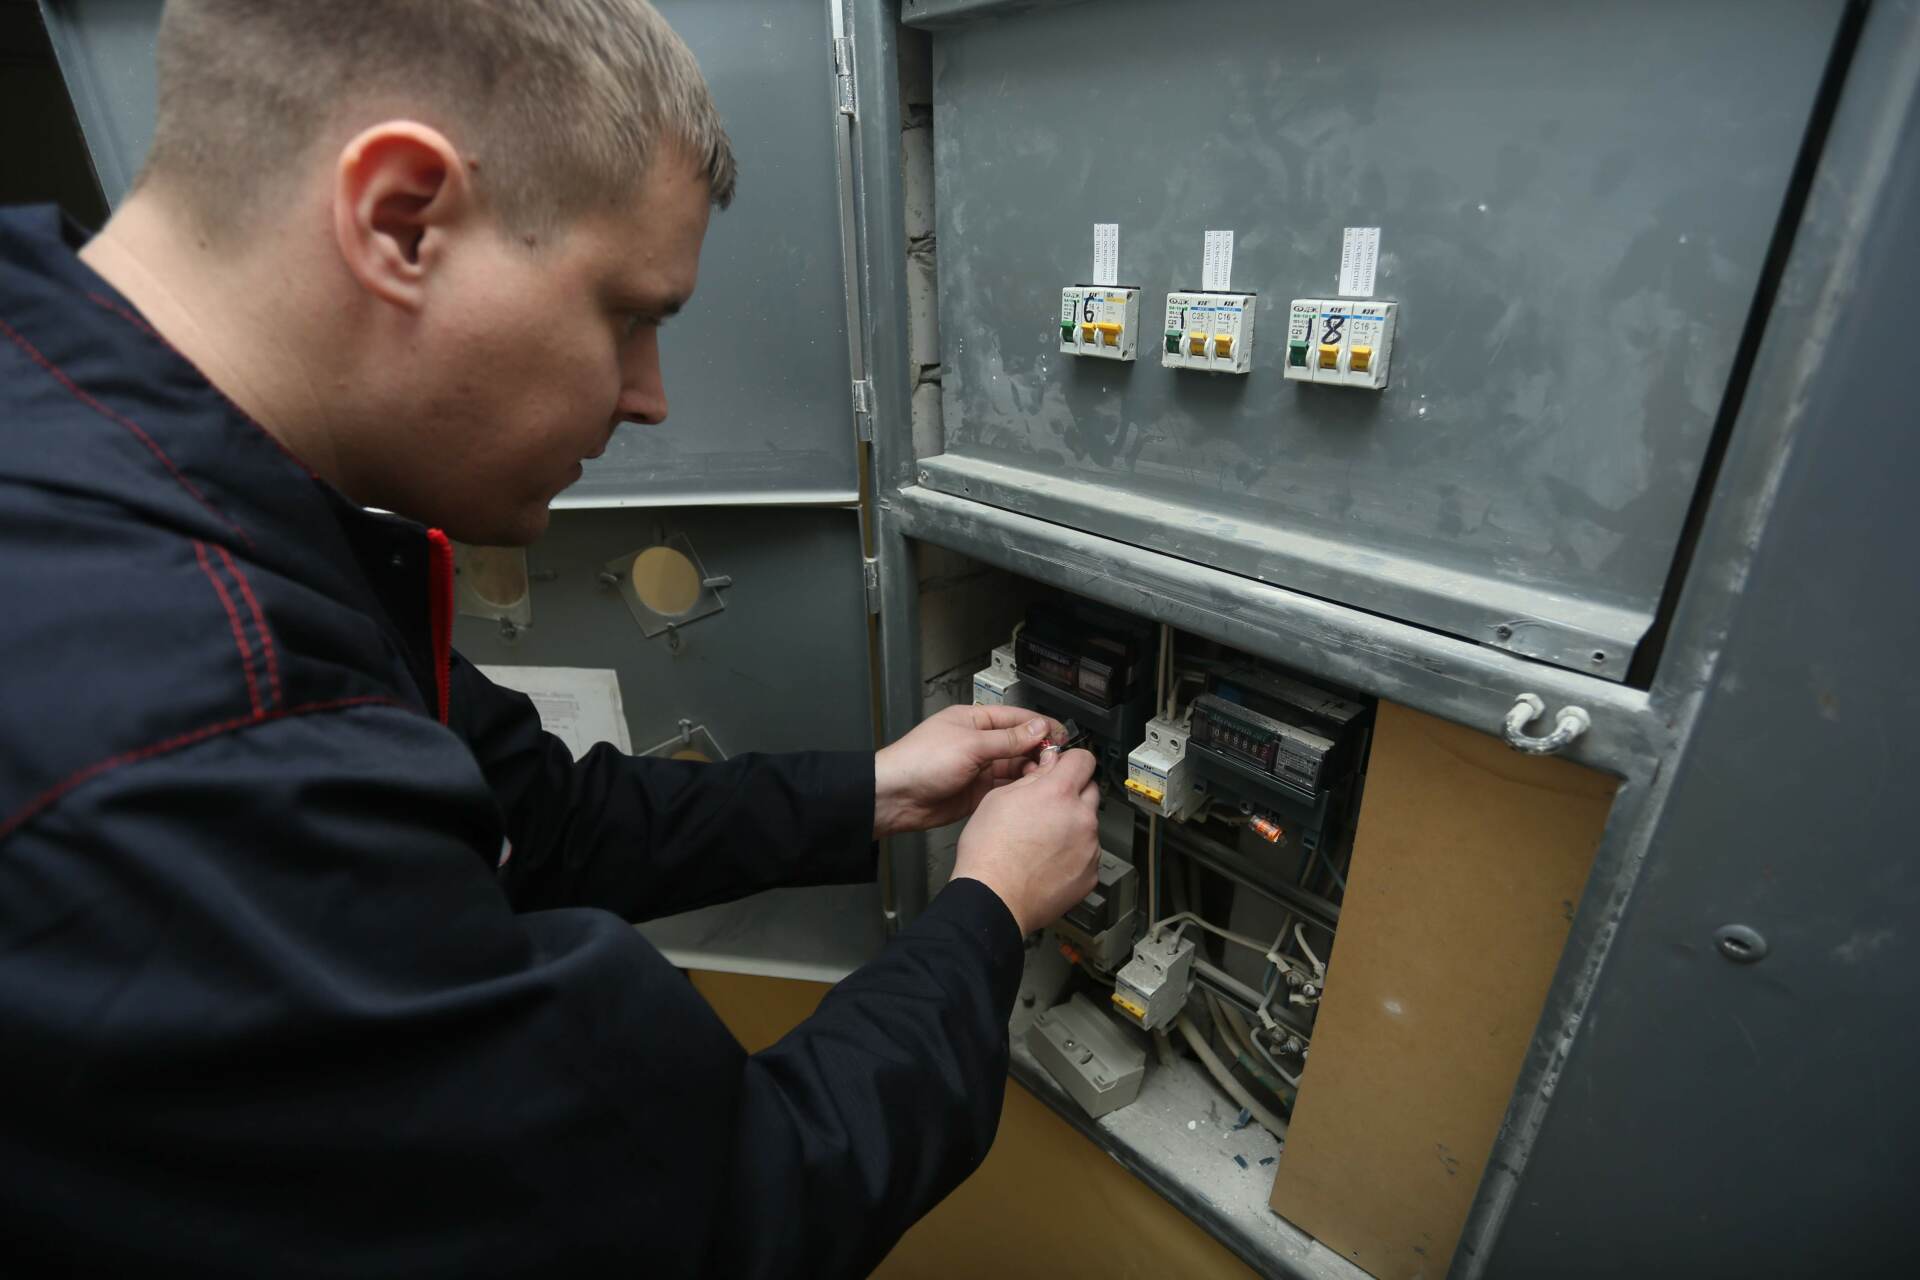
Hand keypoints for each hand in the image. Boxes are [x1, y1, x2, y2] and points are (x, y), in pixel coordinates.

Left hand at [872, 704, 1065, 837]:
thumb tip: (1037, 729)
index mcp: (974, 721)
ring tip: (1047, 777)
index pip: (1017, 719)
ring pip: (1014, 767)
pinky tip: (1031, 792)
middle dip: (1039, 751)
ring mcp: (978, 768)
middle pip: (1019, 743)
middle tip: (1058, 761)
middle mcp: (978, 743)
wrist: (894, 797)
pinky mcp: (977, 793)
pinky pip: (1005, 789)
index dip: (1041, 726)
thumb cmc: (919, 762)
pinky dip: (1019, 790)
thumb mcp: (969, 746)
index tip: (1062, 736)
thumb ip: (1007, 739)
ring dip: (1031, 771)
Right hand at [951, 747, 1101, 935]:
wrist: (993, 899)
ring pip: (1088, 824)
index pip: (1083, 759)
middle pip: (1090, 789)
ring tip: (1041, 840)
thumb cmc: (989, 854)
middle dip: (1072, 792)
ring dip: (1072, 825)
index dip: (1070, 760)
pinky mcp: (1090, 874)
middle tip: (1047, 805)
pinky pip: (1088, 853)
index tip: (1064, 766)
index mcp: (1059, 794)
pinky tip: (1048, 860)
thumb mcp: (999, 799)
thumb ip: (1031, 778)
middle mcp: (1081, 818)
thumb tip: (1047, 765)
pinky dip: (1073, 853)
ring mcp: (1089, 848)